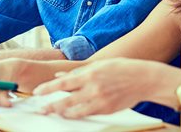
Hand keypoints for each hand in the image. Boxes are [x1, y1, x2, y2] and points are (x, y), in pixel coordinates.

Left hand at [33, 58, 158, 118]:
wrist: (144, 79)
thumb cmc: (122, 68)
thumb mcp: (99, 65)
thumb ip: (78, 72)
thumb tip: (60, 76)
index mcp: (89, 74)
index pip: (62, 83)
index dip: (47, 88)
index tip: (36, 92)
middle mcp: (93, 89)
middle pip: (65, 101)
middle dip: (51, 106)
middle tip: (40, 109)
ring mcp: (100, 101)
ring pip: (75, 111)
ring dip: (62, 113)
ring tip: (54, 113)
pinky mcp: (107, 110)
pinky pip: (88, 114)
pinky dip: (77, 114)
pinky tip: (71, 114)